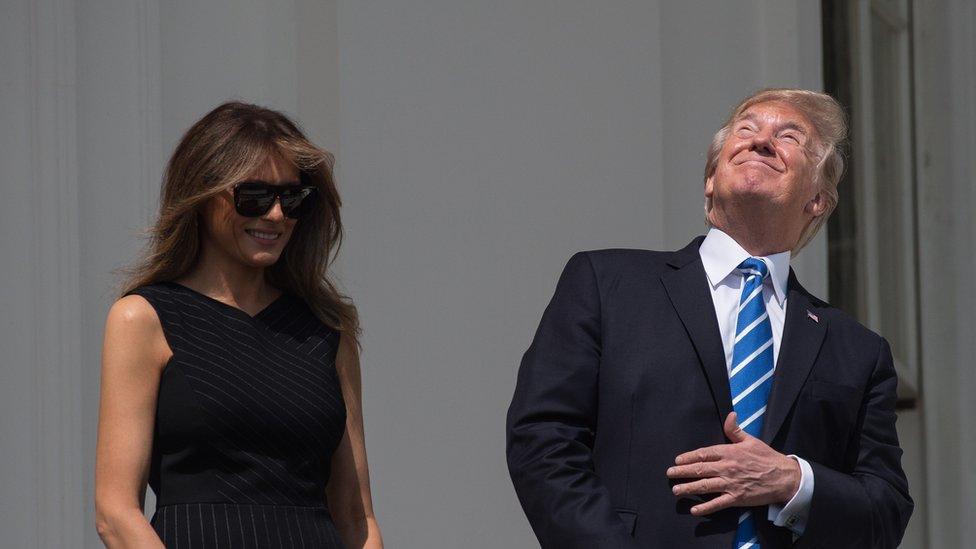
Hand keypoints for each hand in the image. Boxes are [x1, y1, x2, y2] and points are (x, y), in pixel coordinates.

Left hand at [666, 412, 800, 515]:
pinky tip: (694, 509)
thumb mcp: (751, 440)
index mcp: (729, 452)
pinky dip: (705, 507)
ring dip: (689, 488)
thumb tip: (730, 415)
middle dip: (683, 472)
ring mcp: (731, 483)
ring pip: (705, 485)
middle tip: (670, 474)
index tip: (677, 460)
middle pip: (700, 469)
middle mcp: (727, 467)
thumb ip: (735, 430)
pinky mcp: (737, 497)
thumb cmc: (767, 458)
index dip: (689, 457)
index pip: (704, 454)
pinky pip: (718, 503)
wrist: (785, 477)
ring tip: (676, 490)